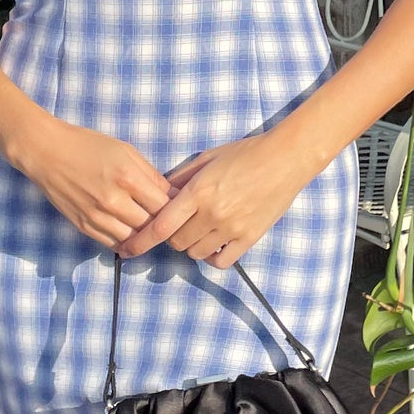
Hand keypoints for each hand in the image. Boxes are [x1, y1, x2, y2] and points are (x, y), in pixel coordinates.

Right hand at [6, 112, 171, 247]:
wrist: (47, 152)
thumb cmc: (88, 145)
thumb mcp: (126, 151)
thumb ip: (151, 175)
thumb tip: (172, 196)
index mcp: (128, 178)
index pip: (164, 207)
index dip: (176, 210)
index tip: (180, 209)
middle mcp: (114, 201)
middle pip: (151, 226)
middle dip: (162, 225)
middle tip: (168, 222)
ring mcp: (97, 216)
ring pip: (133, 239)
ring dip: (144, 236)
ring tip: (150, 228)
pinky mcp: (83, 226)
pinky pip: (112, 243)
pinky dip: (125, 241)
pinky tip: (131, 233)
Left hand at [116, 132, 317, 267]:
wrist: (285, 159)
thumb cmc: (245, 153)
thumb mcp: (207, 158)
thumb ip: (181, 178)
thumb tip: (159, 195)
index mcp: (198, 192)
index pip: (161, 226)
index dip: (141, 240)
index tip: (128, 249)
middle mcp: (212, 213)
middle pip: (176, 242)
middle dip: (172, 235)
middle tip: (180, 224)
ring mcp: (231, 228)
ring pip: (196, 253)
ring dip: (192, 245)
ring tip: (200, 229)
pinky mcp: (249, 238)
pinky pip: (221, 261)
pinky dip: (212, 256)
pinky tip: (214, 244)